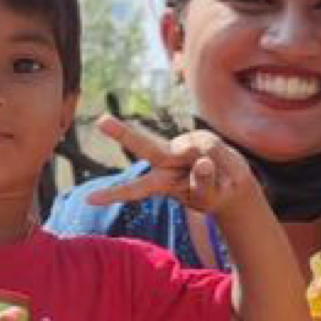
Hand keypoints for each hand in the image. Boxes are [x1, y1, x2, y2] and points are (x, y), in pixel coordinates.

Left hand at [85, 115, 260, 218]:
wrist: (231, 185)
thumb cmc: (213, 196)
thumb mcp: (210, 199)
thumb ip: (205, 184)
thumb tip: (202, 161)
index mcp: (161, 183)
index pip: (135, 189)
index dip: (114, 194)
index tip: (89, 200)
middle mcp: (166, 161)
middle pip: (144, 146)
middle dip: (122, 134)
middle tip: (100, 120)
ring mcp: (182, 147)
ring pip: (198, 151)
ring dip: (218, 167)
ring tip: (227, 179)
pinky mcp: (198, 138)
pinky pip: (213, 147)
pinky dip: (225, 160)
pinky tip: (228, 168)